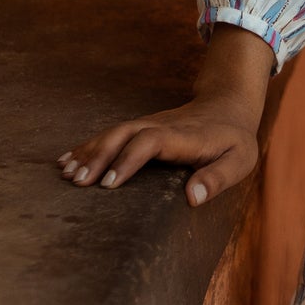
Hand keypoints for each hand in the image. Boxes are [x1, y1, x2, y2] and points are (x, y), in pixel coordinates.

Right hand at [58, 21, 276, 207]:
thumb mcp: (240, 160)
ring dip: (89, 151)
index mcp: (184, 136)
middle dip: (99, 155)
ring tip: (65, 173)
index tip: (109, 183)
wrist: (227, 106)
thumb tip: (193, 199)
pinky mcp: (140, 128)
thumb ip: (218, 178)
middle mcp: (161, 126)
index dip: (129, 159)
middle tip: (77, 181)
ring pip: (114, 133)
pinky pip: (111, 135)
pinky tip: (65, 161)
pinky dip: (87, 147)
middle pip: (125, 134)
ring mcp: (148, 124)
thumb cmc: (234, 141)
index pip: (152, 141)